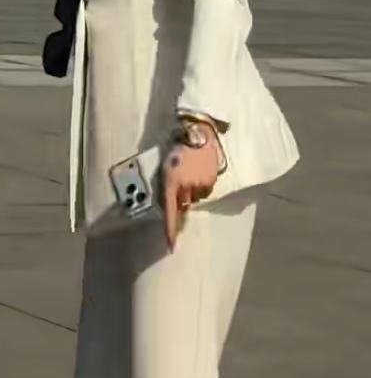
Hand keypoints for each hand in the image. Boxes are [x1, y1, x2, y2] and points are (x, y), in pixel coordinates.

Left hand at [162, 135, 220, 250]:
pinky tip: (200, 168)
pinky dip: (203, 182)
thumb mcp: (167, 167)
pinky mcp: (211, 179)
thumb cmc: (177, 147)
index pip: (170, 213)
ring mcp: (200, 183)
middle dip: (182, 198)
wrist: (197, 131)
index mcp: (170, 182)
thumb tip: (173, 203)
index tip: (172, 246)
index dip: (171, 231)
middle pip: (184, 204)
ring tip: (192, 170)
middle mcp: (186, 186)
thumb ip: (169, 185)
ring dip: (194, 188)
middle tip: (182, 180)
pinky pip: (206, 188)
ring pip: (196, 196)